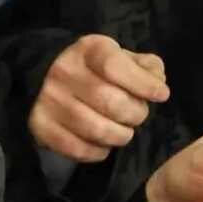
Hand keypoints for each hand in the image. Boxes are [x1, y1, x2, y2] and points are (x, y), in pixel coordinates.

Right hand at [30, 34, 168, 163]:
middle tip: (137, 115)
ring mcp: (50, 100)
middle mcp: (64, 72)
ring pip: (97, 130)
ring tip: (123, 131)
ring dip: (120, 136)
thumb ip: (146, 67)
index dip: (143, 84)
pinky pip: (78, 149)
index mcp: (87, 50)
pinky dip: (99, 152)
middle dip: (135, 114)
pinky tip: (104, 144)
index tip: (161, 94)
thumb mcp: (122, 58)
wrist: (48, 77)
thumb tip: (157, 83)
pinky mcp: (41, 126)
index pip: (115, 66)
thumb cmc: (97, 70)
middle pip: (111, 102)